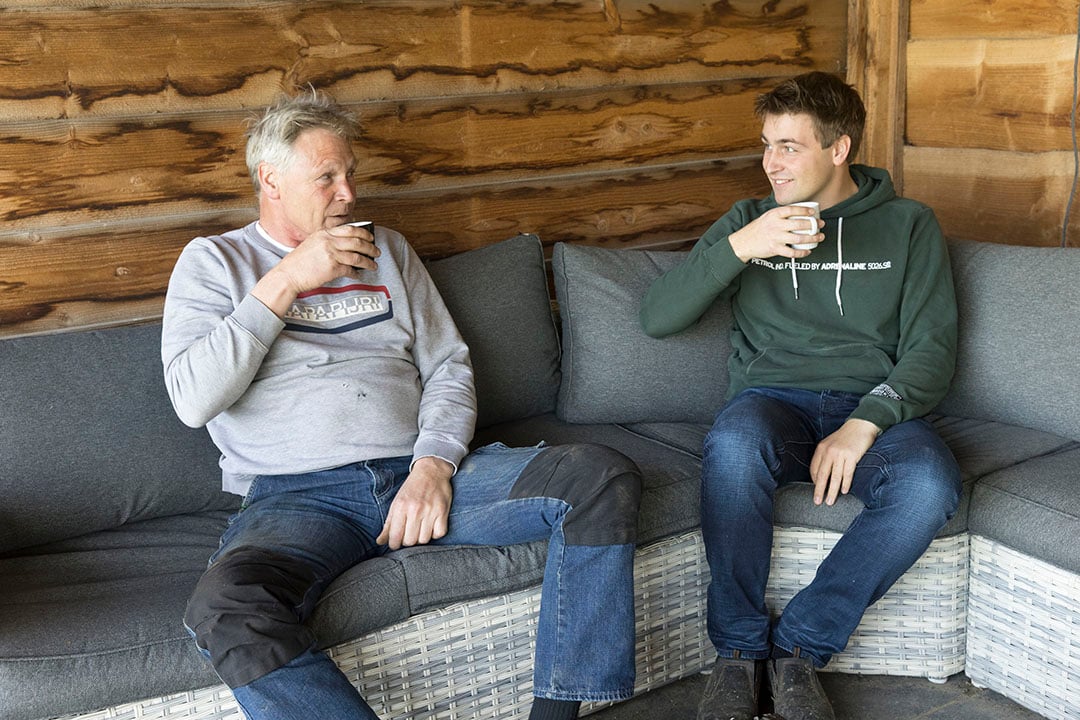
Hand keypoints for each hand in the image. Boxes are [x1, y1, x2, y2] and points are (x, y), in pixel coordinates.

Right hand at [252, 223, 380, 315]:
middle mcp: (328, 241)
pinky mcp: (332, 268)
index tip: (371, 237)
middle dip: (370, 247)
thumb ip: (327, 241)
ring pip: (357, 256)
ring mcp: (331, 254)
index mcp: (323, 233)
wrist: (288, 275)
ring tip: (373, 265)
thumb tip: (346, 245)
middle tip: (377, 252)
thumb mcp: (312, 244)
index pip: (349, 229)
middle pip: (357, 241)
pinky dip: (356, 273)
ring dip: (368, 261)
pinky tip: (358, 275)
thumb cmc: (298, 262)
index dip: (363, 233)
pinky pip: (350, 270)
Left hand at [377, 456, 453, 549]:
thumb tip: (380, 542)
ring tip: (420, 528)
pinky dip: (435, 533)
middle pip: (410, 541)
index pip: (395, 537)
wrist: (431, 471)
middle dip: (408, 541)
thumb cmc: (412, 488)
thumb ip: (388, 524)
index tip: (396, 542)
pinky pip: (439, 533)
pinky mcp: (442, 511)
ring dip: (422, 537)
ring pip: (424, 539)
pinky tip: (432, 526)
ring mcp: (430, 511)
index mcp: (400, 507)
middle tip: (409, 533)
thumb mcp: (396, 503)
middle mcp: (415, 510)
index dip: (394, 544)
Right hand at [728, 205, 822, 262]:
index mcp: (774, 215)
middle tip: (820, 225)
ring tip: (819, 237)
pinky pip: (792, 252)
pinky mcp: (775, 249)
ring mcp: (776, 238)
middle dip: (814, 225)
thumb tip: (798, 213)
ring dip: (812, 238)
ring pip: (799, 238)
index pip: (793, 210)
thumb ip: (781, 215)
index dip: (805, 211)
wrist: (743, 242)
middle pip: (799, 224)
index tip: (813, 213)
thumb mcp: (767, 217)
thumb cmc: (757, 229)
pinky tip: (807, 251)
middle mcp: (776, 225)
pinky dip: (802, 253)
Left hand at [809, 419, 879, 505]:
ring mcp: (840, 454)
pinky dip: (845, 484)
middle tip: (817, 502)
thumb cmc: (846, 437)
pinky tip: (843, 491)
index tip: (816, 490)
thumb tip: (822, 475)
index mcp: (821, 448)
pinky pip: (847, 473)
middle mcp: (829, 451)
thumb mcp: (831, 444)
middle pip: (822, 475)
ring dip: (832, 491)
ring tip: (830, 501)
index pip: (814, 469)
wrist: (861, 425)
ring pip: (834, 477)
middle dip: (819, 490)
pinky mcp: (852, 456)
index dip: (814, 481)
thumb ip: (826, 456)